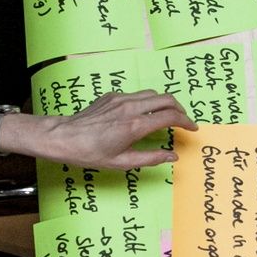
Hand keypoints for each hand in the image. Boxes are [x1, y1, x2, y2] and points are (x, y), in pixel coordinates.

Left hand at [41, 90, 197, 168]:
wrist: (63, 137)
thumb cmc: (89, 153)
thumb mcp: (122, 162)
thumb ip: (150, 158)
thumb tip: (173, 156)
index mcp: (134, 126)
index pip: (170, 117)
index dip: (186, 122)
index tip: (192, 128)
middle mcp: (130, 108)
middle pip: (166, 99)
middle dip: (179, 109)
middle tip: (183, 121)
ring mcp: (120, 99)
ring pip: (152, 94)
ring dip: (164, 104)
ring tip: (166, 117)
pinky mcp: (112, 95)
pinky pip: (137, 95)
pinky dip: (147, 102)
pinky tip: (143, 114)